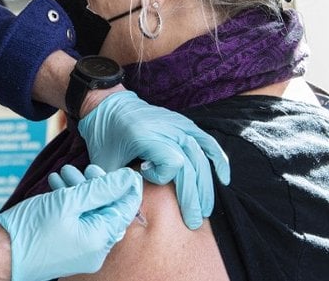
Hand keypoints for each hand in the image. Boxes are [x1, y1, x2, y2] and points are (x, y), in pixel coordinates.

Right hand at [0, 166, 142, 280]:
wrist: (0, 253)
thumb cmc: (31, 229)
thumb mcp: (68, 202)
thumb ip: (101, 189)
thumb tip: (128, 178)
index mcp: (99, 240)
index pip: (125, 210)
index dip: (126, 187)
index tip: (123, 168)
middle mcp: (95, 250)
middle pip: (106, 211)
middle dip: (96, 186)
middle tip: (84, 167)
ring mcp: (81, 252)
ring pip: (89, 214)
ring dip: (79, 192)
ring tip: (62, 174)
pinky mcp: (67, 249)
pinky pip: (77, 223)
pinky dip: (70, 205)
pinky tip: (56, 188)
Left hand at [78, 90, 229, 229]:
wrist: (110, 105)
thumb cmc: (105, 136)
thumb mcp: (104, 162)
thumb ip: (117, 184)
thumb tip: (127, 210)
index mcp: (145, 134)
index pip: (172, 162)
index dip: (162, 177)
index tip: (146, 175)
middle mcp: (166, 128)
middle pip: (191, 165)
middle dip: (193, 197)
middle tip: (193, 221)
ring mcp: (178, 124)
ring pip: (201, 157)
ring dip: (205, 186)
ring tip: (205, 209)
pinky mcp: (184, 124)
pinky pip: (207, 141)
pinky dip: (218, 159)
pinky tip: (224, 178)